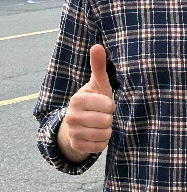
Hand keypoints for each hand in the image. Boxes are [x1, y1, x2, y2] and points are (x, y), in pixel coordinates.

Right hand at [58, 44, 114, 161]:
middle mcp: (71, 116)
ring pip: (104, 134)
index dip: (110, 105)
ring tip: (99, 124)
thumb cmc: (93, 101)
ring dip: (106, 130)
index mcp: (77, 99)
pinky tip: (96, 135)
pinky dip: (102, 142)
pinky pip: (100, 146)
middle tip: (102, 115)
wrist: (77, 124)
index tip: (103, 103)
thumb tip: (97, 45)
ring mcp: (72, 132)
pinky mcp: (77, 146)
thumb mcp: (97, 84)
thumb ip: (98, 67)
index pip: (108, 105)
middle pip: (107, 120)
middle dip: (109, 118)